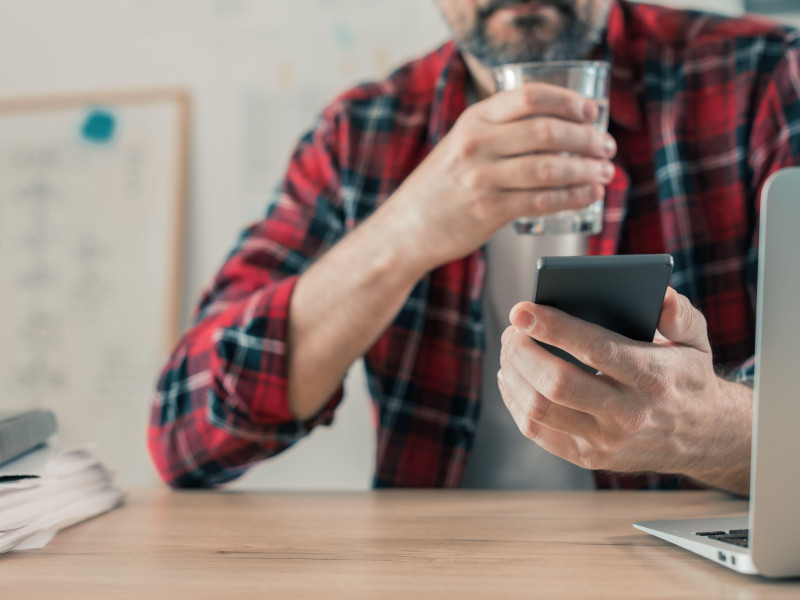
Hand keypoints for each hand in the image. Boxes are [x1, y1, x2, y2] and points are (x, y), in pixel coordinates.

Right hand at [384, 83, 616, 271]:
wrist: (406, 229)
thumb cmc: (440, 187)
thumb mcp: (461, 144)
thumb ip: (498, 131)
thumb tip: (557, 126)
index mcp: (473, 120)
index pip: (530, 97)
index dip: (568, 101)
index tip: (591, 111)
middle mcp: (477, 145)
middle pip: (547, 131)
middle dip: (587, 138)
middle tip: (606, 146)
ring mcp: (482, 178)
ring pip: (550, 167)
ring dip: (586, 170)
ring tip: (605, 172)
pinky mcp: (489, 211)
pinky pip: (542, 201)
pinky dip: (573, 197)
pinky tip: (588, 195)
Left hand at [497, 288, 752, 493]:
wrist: (706, 438)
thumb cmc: (687, 377)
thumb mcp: (696, 340)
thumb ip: (679, 314)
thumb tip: (660, 295)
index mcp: (653, 377)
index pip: (595, 349)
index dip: (552, 327)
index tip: (521, 310)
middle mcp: (629, 414)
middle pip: (557, 383)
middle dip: (522, 351)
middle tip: (512, 329)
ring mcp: (606, 440)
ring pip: (540, 410)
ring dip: (513, 374)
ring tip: (509, 349)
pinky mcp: (589, 457)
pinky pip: (538, 432)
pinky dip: (514, 402)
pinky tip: (511, 378)